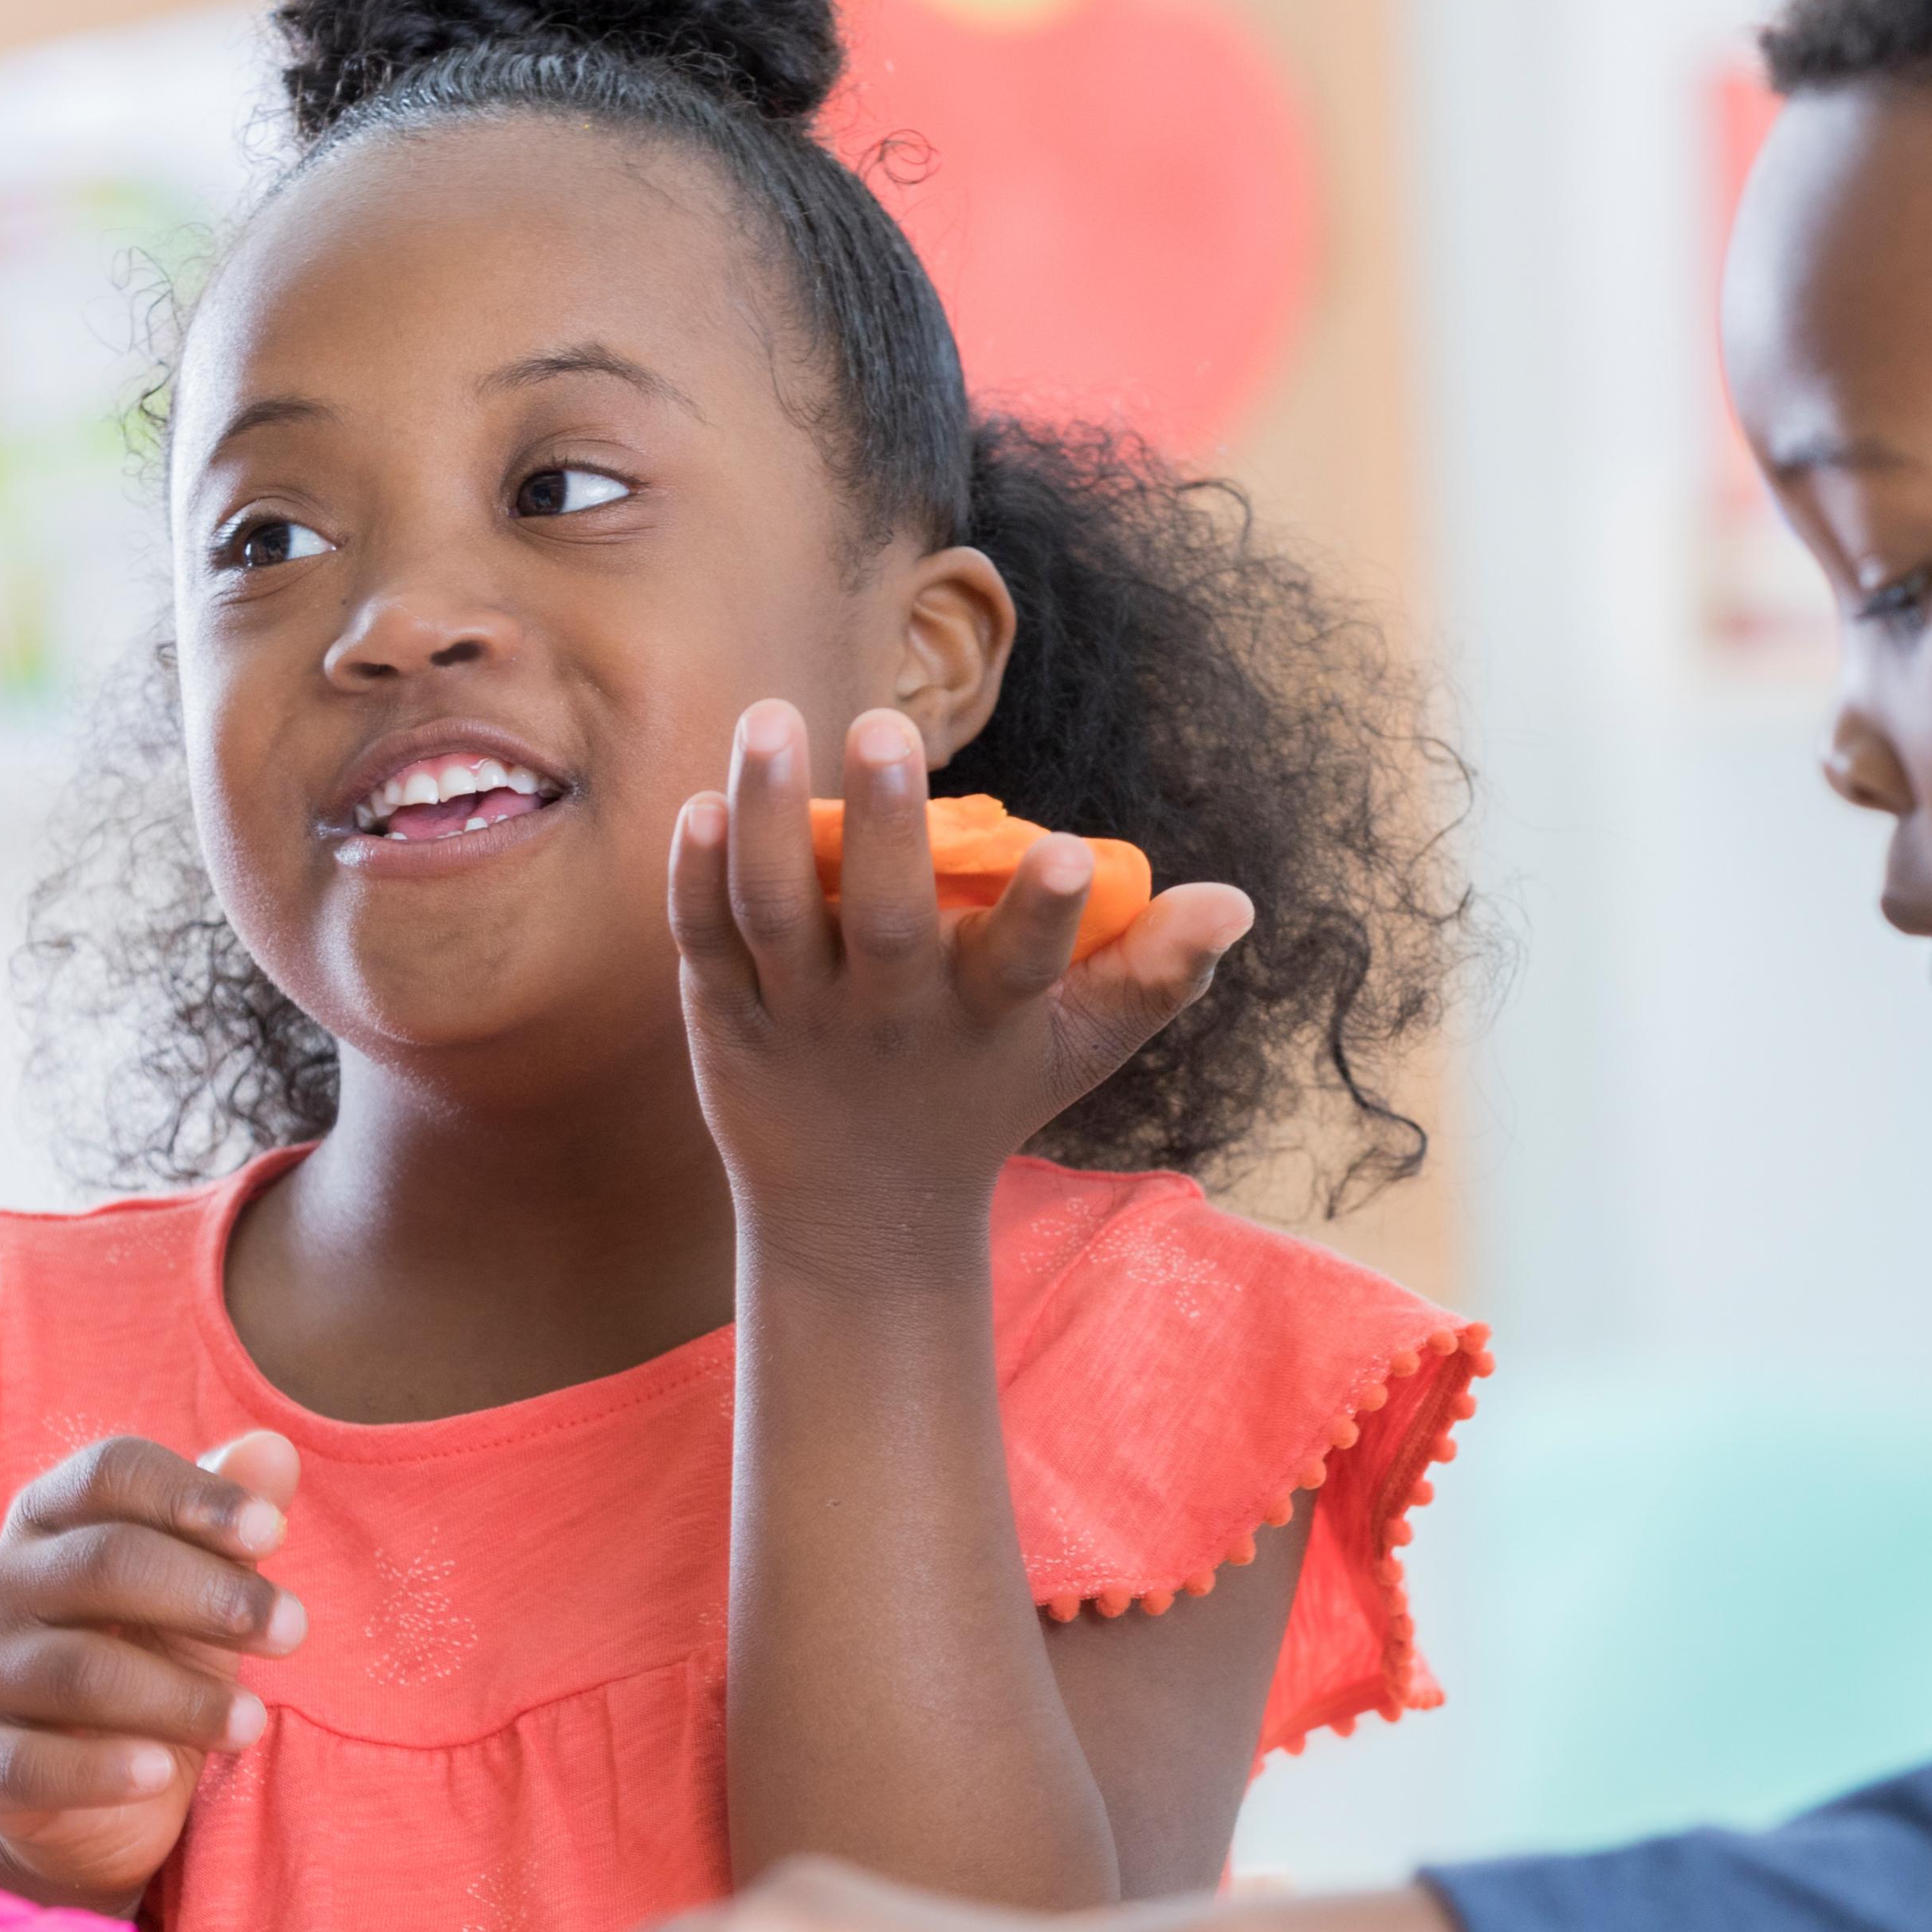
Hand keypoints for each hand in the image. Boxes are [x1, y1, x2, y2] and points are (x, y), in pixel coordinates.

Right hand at [0, 1429, 299, 1908]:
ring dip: (181, 1696)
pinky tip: (162, 1773)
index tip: (274, 1533)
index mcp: (50, 1517)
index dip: (194, 1494)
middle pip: (105, 1563)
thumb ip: (230, 1528)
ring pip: (81, 1671)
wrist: (91, 1797)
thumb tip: (274, 1449)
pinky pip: (35, 1765)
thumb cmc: (153, 1663)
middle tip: (293, 1630)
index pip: (112, 1473)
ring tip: (253, 1722)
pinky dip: (102, 1770)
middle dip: (210, 1594)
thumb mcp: (203, 1594)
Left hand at [670, 704, 1251, 1273]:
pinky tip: (700, 803)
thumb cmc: (985, 1096)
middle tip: (885, 719)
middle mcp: (889, 1014)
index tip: (1065, 853)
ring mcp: (800, 1017)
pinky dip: (696, 878)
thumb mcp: (1079, 1047)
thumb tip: (1235, 903)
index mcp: (986, 1018)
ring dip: (769, 816)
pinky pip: (708, 942)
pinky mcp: (726, 1017)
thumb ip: (1155, 971)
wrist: (860, 1215)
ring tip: (772, 717)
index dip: (1045, 911)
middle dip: (888, 825)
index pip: (1024, 962)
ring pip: (776, 912)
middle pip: (885, 919)